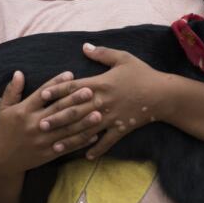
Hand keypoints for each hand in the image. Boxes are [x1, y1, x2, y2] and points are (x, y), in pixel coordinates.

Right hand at [0, 71, 104, 177]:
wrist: (2, 161)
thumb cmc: (3, 131)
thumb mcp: (3, 110)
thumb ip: (12, 91)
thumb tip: (19, 72)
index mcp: (24, 111)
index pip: (43, 94)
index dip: (57, 84)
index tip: (71, 74)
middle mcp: (34, 125)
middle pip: (58, 110)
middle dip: (75, 100)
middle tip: (91, 91)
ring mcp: (42, 140)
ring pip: (67, 129)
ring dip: (84, 121)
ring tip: (99, 112)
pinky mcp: (48, 154)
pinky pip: (68, 146)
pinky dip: (82, 141)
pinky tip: (95, 135)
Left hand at [41, 44, 168, 159]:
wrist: (163, 94)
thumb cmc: (142, 73)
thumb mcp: (123, 58)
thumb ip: (102, 53)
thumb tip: (84, 45)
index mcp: (101, 84)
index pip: (74, 88)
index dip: (57, 91)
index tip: (42, 96)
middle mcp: (103, 102)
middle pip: (75, 111)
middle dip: (56, 119)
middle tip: (39, 125)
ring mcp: (111, 117)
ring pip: (86, 130)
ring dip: (70, 138)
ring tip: (54, 145)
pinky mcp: (121, 128)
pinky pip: (107, 142)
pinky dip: (97, 149)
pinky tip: (86, 157)